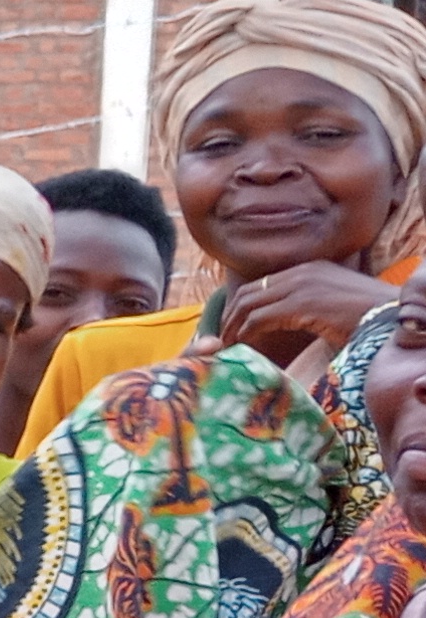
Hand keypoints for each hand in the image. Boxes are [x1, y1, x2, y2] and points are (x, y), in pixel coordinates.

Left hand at [218, 262, 396, 372]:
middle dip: (230, 317)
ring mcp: (301, 285)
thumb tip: (291, 321)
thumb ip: (309, 306)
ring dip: (233, 328)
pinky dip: (245, 334)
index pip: (261, 285)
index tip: (232, 328)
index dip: (241, 307)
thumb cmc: (370, 317)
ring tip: (228, 348)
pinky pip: (259, 319)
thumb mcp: (334, 304)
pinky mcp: (302, 304)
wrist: (394, 316)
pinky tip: (243, 348)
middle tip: (222, 340)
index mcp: (309, 269)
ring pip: (248, 305)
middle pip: (248, 293)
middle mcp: (302, 272)